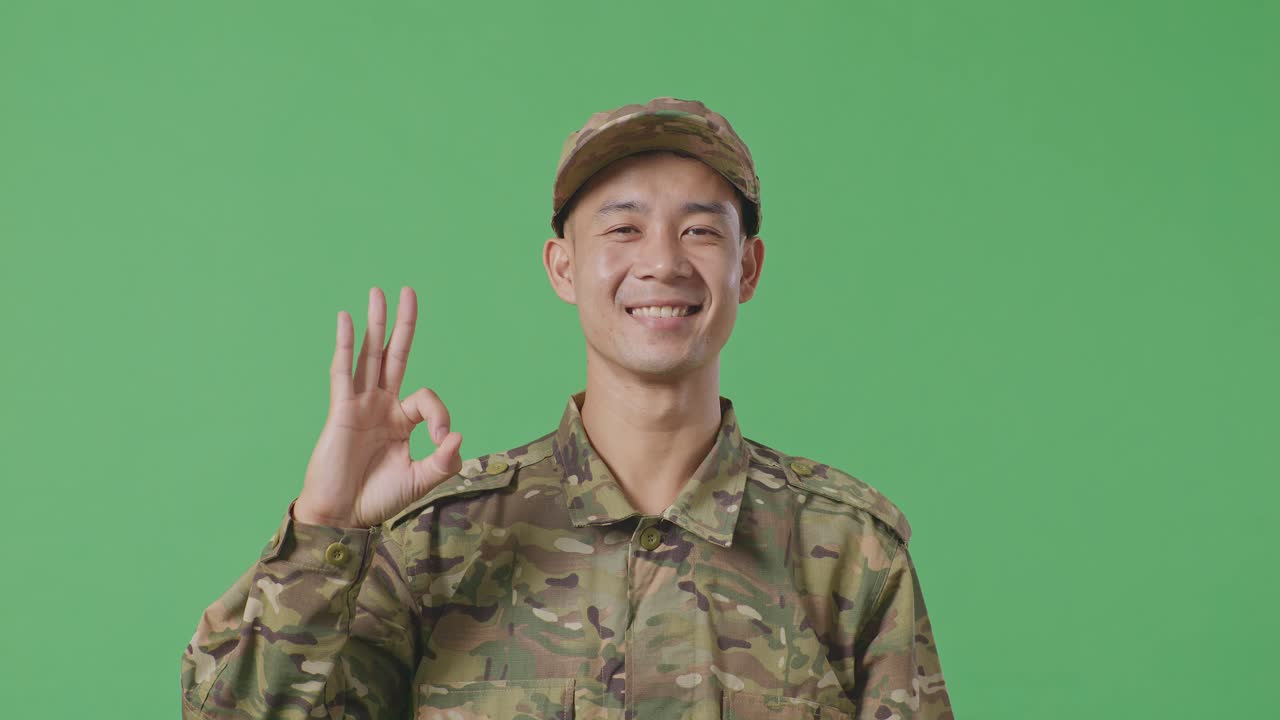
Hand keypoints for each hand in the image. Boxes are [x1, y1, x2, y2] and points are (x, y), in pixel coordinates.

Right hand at [294, 287, 463, 527]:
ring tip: (377, 292)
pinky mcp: (340, 411)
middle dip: (402, 324)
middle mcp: (381, 406)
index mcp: (402, 420)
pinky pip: (342, 372)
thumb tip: (458, 434)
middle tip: (408, 291)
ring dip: (374, 324)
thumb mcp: (421, 480)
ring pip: (368, 355)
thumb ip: (443, 460)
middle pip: (394, 355)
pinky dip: (344, 344)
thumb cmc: (378, 498)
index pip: (428, 399)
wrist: (343, 516)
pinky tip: (345, 318)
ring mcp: (359, 405)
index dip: (442, 414)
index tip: (444, 440)